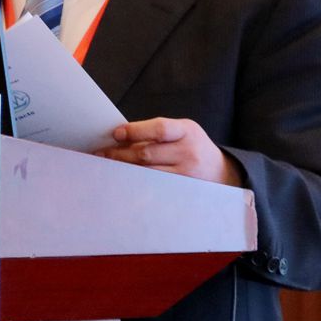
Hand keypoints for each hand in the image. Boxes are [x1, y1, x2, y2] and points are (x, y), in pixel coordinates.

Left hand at [96, 117, 242, 185]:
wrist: (219, 171)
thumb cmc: (192, 146)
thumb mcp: (181, 131)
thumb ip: (155, 132)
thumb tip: (119, 136)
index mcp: (187, 131)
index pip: (160, 129)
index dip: (136, 131)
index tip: (116, 133)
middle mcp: (188, 152)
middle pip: (148, 154)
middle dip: (120, 153)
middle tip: (101, 153)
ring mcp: (185, 174)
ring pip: (147, 173)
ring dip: (124, 169)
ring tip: (106, 166)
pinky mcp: (180, 191)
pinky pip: (152, 187)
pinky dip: (135, 182)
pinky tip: (122, 180)